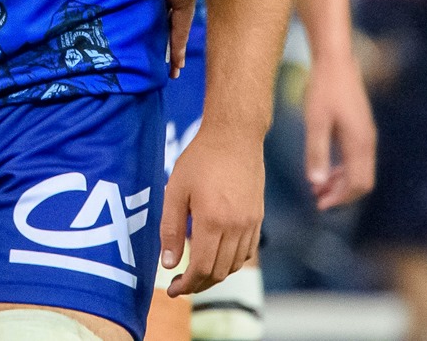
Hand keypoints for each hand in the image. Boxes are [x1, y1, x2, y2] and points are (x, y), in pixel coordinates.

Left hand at [157, 124, 262, 296]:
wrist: (235, 136)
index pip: (202, 268)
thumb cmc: (200, 159)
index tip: (173, 290)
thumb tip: (168, 264)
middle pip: (219, 272)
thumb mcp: (175, 190)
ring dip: (215, 274)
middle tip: (181, 283)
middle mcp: (236, 227)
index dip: (187, 285)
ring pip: (234, 264)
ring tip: (196, 271)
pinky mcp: (258, 218)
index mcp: (213, 221)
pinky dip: (231, 261)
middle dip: (199, 284)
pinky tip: (217, 255)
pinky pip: (247, 252)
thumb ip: (170, 229)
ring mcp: (251, 224)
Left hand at [302, 52, 376, 209]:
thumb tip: (316, 183)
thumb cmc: (323, 89)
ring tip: (318, 187)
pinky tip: (326, 169)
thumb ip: (316, 152)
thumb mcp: (315, 121)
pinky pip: (357, 159)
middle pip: (362, 182)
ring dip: (341, 183)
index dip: (339, 198)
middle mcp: (368, 142)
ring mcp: (366, 135)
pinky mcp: (361, 128)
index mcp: (359, 143)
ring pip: (360, 171)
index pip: (357, 184)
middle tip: (316, 198)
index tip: (318, 204)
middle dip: (341, 194)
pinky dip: (343, 170)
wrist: (336, 61)